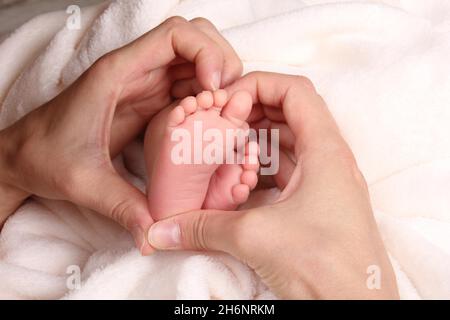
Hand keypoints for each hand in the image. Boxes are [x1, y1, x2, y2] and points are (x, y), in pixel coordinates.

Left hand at [0, 17, 241, 254]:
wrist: (24, 156)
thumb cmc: (45, 156)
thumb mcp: (84, 183)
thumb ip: (122, 206)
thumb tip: (154, 237)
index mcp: (118, 74)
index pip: (174, 34)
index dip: (205, 51)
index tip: (213, 87)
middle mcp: (135, 72)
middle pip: (194, 39)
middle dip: (221, 61)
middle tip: (228, 100)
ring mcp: (144, 86)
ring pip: (195, 62)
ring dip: (219, 82)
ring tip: (227, 115)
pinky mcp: (150, 103)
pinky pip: (189, 89)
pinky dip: (208, 100)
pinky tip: (213, 126)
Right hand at [147, 72, 398, 298]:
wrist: (357, 309)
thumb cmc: (323, 265)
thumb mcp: (255, 237)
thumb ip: (203, 227)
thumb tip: (161, 229)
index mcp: (326, 150)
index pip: (295, 91)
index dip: (259, 85)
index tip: (228, 102)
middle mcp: (331, 160)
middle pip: (290, 115)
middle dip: (252, 114)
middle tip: (220, 125)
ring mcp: (327, 183)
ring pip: (290, 145)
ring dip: (258, 142)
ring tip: (227, 149)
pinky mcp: (320, 205)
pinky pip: (291, 172)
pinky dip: (265, 169)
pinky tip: (242, 180)